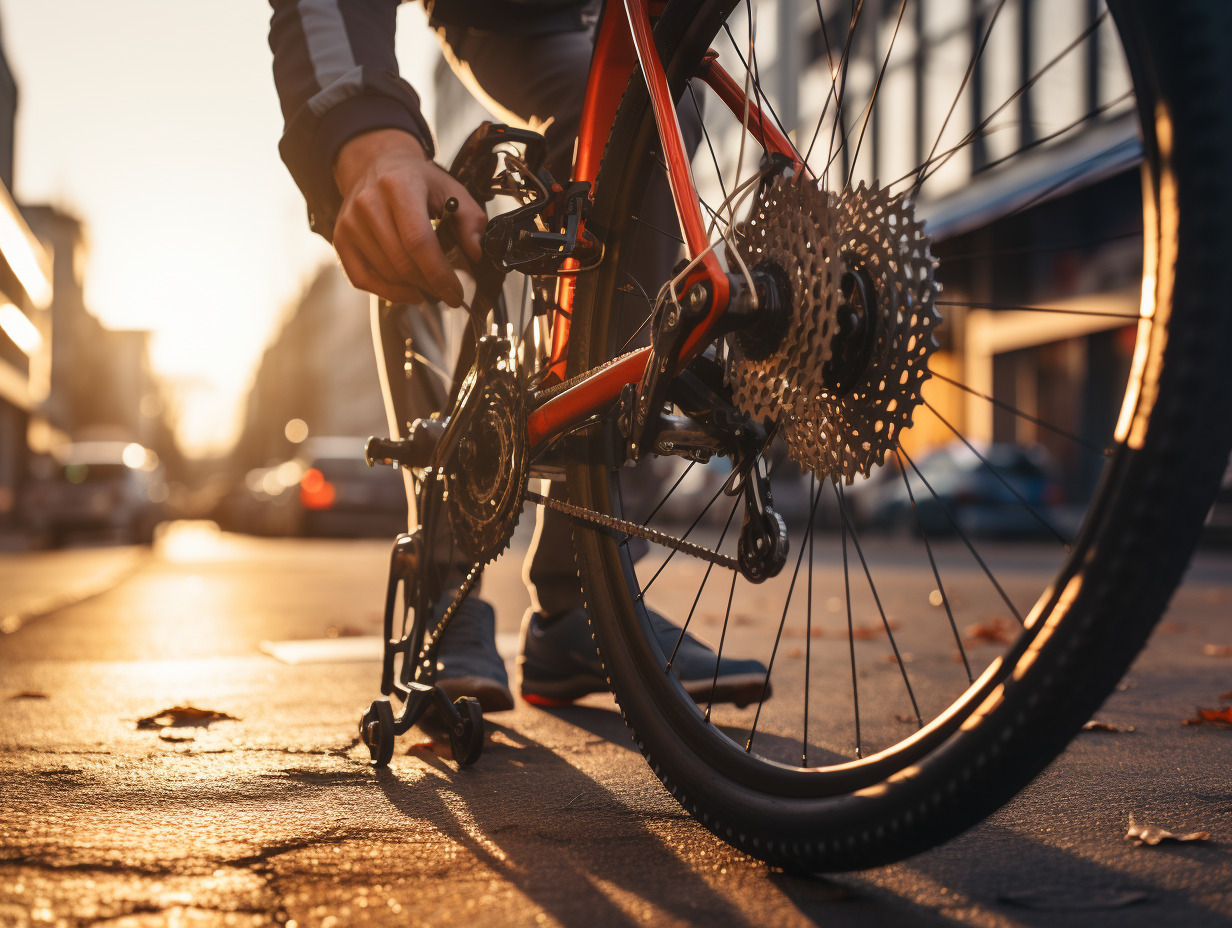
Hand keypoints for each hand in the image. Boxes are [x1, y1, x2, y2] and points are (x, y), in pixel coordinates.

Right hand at [332, 129, 486, 305]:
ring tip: (431, 286)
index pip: (418, 241)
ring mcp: (350, 223)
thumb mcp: (451, 189)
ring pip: (385, 274)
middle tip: (448, 293)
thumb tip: (475, 253)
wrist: (376, 165)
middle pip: (402, 263)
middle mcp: (368, 203)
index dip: (439, 273)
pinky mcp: (340, 239)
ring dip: (413, 288)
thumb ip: (470, 219)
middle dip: (430, 285)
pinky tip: (408, 291)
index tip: (456, 293)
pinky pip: (363, 279)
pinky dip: (389, 292)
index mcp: (399, 186)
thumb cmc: (418, 181)